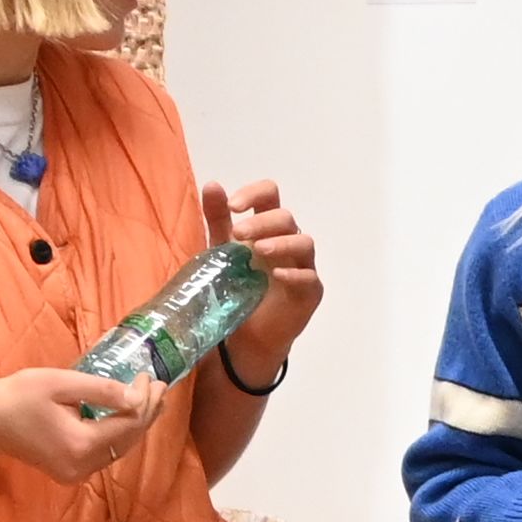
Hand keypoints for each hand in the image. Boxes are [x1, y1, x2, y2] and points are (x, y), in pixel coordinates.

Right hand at [0, 366, 148, 485]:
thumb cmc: (18, 396)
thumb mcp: (61, 383)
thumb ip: (101, 390)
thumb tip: (138, 397)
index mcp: (81, 444)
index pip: (129, 423)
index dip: (145, 400)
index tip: (148, 375)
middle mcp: (82, 466)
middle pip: (128, 440)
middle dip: (147, 412)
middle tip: (160, 385)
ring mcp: (76, 473)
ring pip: (120, 448)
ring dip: (136, 423)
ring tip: (150, 398)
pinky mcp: (71, 472)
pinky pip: (105, 453)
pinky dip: (119, 434)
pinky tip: (126, 415)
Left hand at [205, 176, 321, 368]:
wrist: (242, 336)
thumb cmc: (235, 289)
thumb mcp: (220, 251)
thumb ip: (217, 219)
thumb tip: (212, 185)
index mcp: (266, 227)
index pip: (270, 196)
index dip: (255, 194)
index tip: (234, 206)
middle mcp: (287, 241)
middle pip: (286, 217)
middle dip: (262, 222)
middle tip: (238, 234)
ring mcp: (302, 266)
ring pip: (303, 242)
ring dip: (281, 242)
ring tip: (258, 250)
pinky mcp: (309, 292)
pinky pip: (309, 277)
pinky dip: (294, 274)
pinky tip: (276, 276)